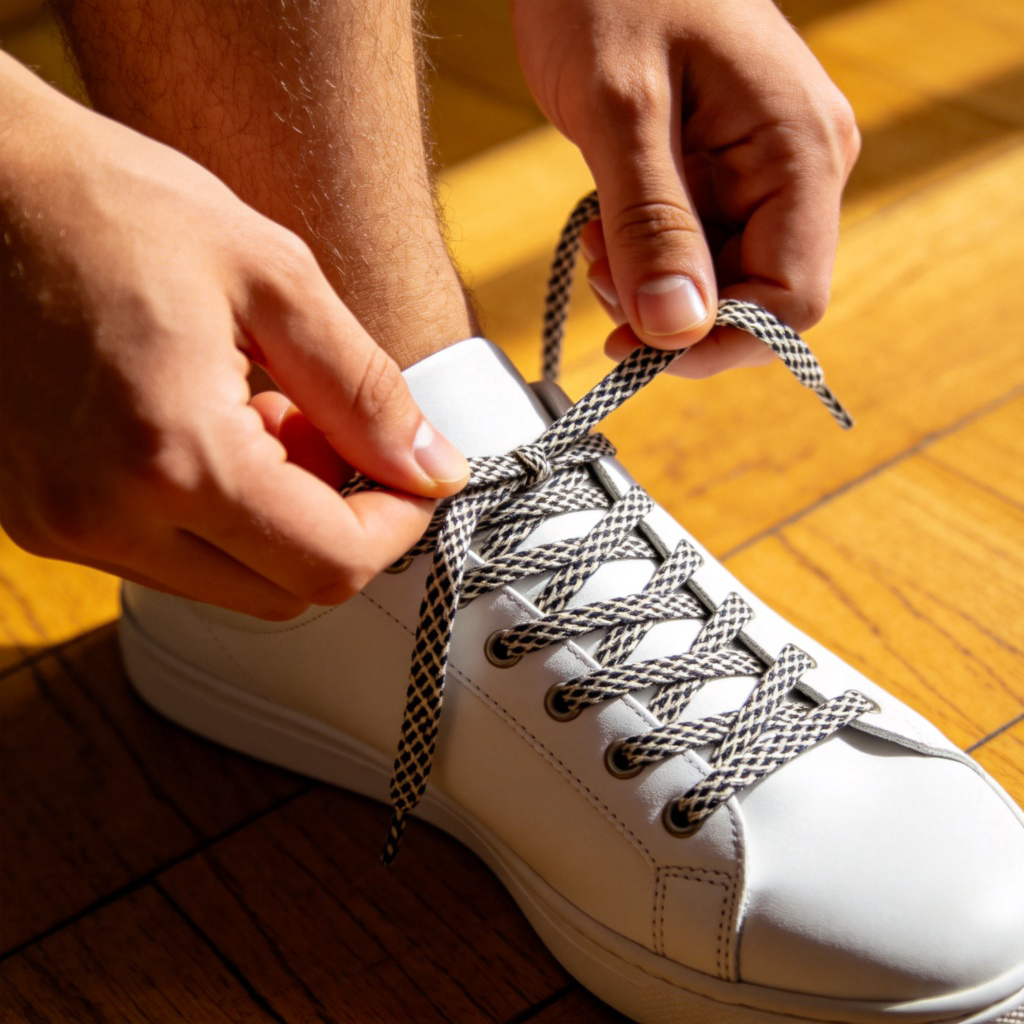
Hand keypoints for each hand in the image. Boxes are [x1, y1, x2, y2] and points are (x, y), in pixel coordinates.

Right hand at [0, 57, 468, 619]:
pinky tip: (206, 427)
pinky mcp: (37, 517)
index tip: (412, 475)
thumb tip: (434, 471)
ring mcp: (60, 525)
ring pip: (226, 581)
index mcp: (173, 454)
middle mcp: (104, 515)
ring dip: (275, 520)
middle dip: (336, 523)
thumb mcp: (273, 279)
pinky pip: (164, 556)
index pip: (330, 564)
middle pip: (283, 592)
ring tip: (260, 412)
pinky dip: (214, 514)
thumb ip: (366, 393)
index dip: (396, 526)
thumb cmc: (112, 204)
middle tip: (330, 431)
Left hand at [510, 0, 859, 375]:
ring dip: (653, 286)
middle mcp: (797, 166)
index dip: (718, 343)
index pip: (792, 298)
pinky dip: (647, 258)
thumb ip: (653, 222)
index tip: (636, 348)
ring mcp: (760, 171)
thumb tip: (677, 329)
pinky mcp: (721, 173)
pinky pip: (695, 248)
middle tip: (603, 272)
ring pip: (720, 281)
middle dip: (676, 311)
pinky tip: (607, 224)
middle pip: (757, 298)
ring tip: (597, 236)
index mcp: (799, 149)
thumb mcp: (621, 108)